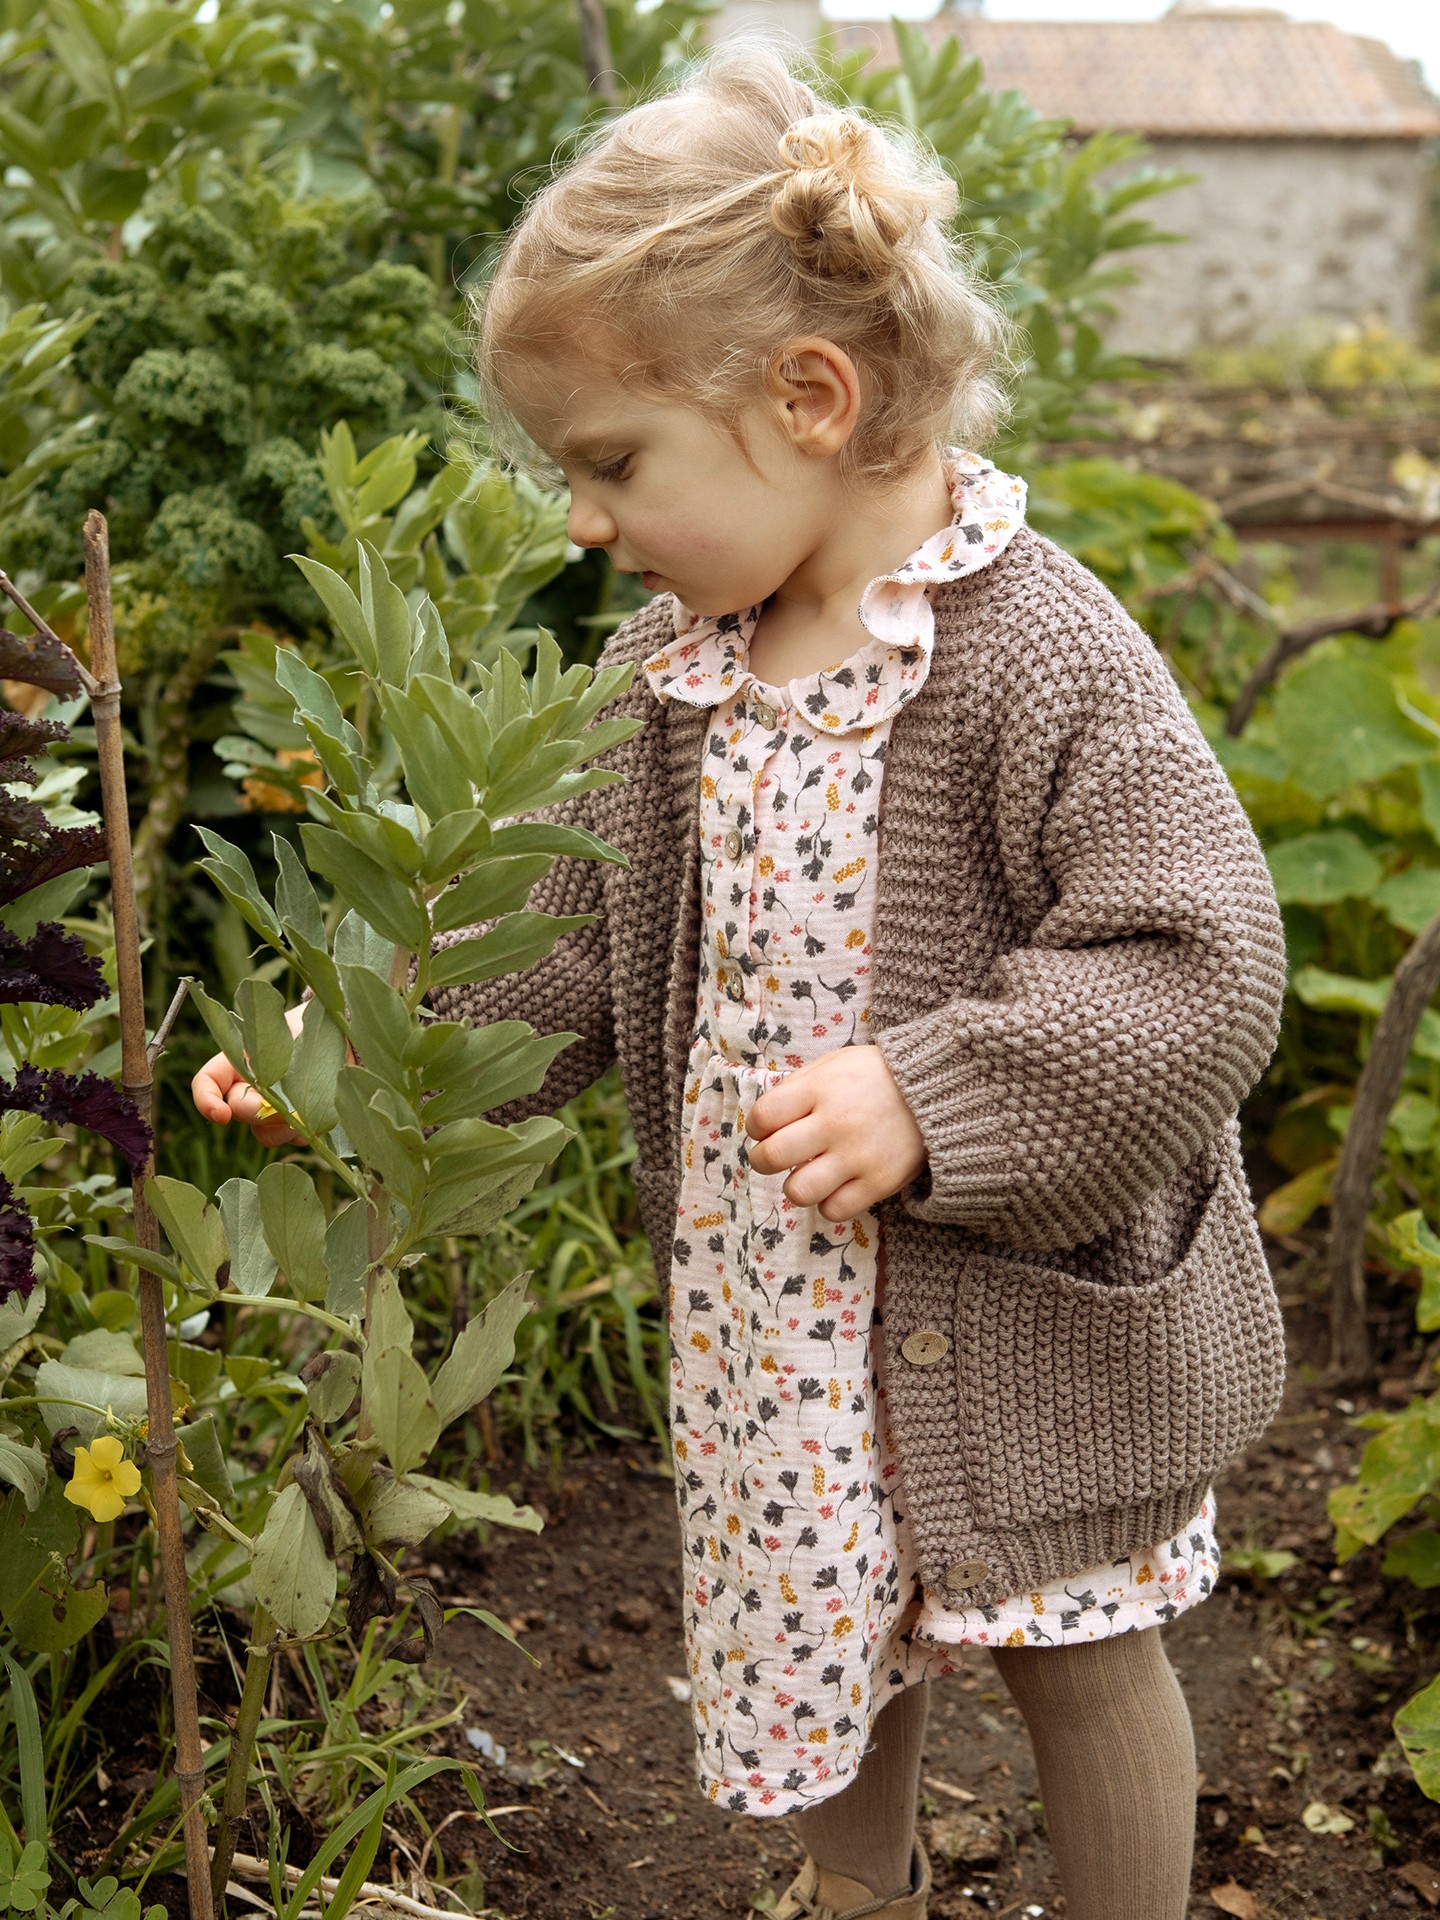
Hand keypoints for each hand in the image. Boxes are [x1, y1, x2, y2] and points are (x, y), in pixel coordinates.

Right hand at [190, 1002, 310, 1147]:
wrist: (339, 1040)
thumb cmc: (310, 1029)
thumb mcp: (291, 1037)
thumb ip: (277, 1063)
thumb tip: (277, 1102)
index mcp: (238, 1061)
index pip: (207, 1082)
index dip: (206, 1101)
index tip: (223, 1116)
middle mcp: (249, 1089)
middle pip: (239, 1112)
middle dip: (262, 1113)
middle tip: (288, 1110)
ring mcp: (270, 1110)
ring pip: (264, 1133)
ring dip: (284, 1129)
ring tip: (309, 1114)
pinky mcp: (294, 1123)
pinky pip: (291, 1138)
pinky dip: (304, 1131)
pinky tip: (321, 1118)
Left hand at [744, 1046, 926, 1222]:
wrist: (939, 1089)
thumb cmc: (876, 1076)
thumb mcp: (834, 1064)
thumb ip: (798, 1087)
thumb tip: (765, 1119)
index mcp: (820, 1089)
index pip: (762, 1117)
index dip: (756, 1126)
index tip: (767, 1128)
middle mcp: (835, 1124)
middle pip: (771, 1157)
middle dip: (762, 1159)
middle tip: (774, 1156)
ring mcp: (858, 1156)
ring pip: (799, 1191)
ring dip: (795, 1185)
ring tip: (808, 1173)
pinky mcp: (880, 1183)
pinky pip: (834, 1210)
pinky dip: (828, 1202)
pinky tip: (835, 1185)